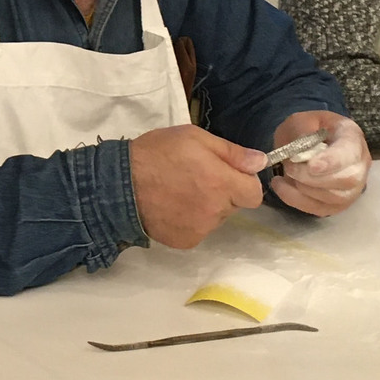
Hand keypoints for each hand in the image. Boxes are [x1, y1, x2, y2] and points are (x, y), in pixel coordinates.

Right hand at [128, 125, 266, 249]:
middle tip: (197, 178)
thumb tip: (261, 162)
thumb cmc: (156, 153)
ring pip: (215, 218)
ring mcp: (200, 229)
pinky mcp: (185, 241)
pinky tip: (172, 206)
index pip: (255, 194)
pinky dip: (190, 220)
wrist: (119, 184)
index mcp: (222, 183)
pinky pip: (198, 230)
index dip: (244, 182)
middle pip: (234, 205)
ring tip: (180, 191)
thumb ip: (232, 152)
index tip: (228, 174)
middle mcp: (215, 210)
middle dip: (223, 193)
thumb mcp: (194, 137)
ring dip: (206, 207)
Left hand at [269, 111, 369, 216]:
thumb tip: (298, 153)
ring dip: (305, 190)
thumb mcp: (301, 120)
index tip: (311, 166)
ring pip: (336, 198)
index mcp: (353, 136)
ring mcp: (352, 187)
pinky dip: (298, 200)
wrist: (306, 142)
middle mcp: (360, 164)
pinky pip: (321, 209)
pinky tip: (281, 187)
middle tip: (290, 168)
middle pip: (348, 180)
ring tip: (286, 174)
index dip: (333, 161)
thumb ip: (301, 132)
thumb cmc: (308, 129)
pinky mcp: (338, 203)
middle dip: (315, 179)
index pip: (350, 152)